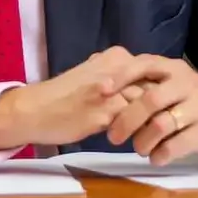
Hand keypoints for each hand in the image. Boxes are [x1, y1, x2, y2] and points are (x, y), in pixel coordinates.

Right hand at [0, 47, 151, 148]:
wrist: (33, 109)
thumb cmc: (63, 96)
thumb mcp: (94, 76)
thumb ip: (117, 78)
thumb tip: (143, 87)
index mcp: (116, 56)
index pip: (153, 74)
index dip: (161, 93)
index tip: (164, 108)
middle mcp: (117, 68)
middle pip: (154, 88)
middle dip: (161, 108)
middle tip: (164, 125)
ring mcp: (112, 89)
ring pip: (146, 105)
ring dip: (151, 122)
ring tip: (152, 136)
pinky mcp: (105, 111)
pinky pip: (133, 122)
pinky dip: (138, 133)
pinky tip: (136, 141)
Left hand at [104, 56, 197, 164]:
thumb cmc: (189, 104)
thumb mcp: (170, 87)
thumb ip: (143, 85)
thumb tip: (101, 87)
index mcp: (173, 68)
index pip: (144, 64)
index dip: (121, 77)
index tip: (101, 91)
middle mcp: (187, 83)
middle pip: (150, 99)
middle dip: (127, 120)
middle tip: (113, 137)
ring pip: (161, 124)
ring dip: (143, 141)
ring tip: (139, 149)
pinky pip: (176, 145)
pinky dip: (160, 154)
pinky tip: (156, 158)